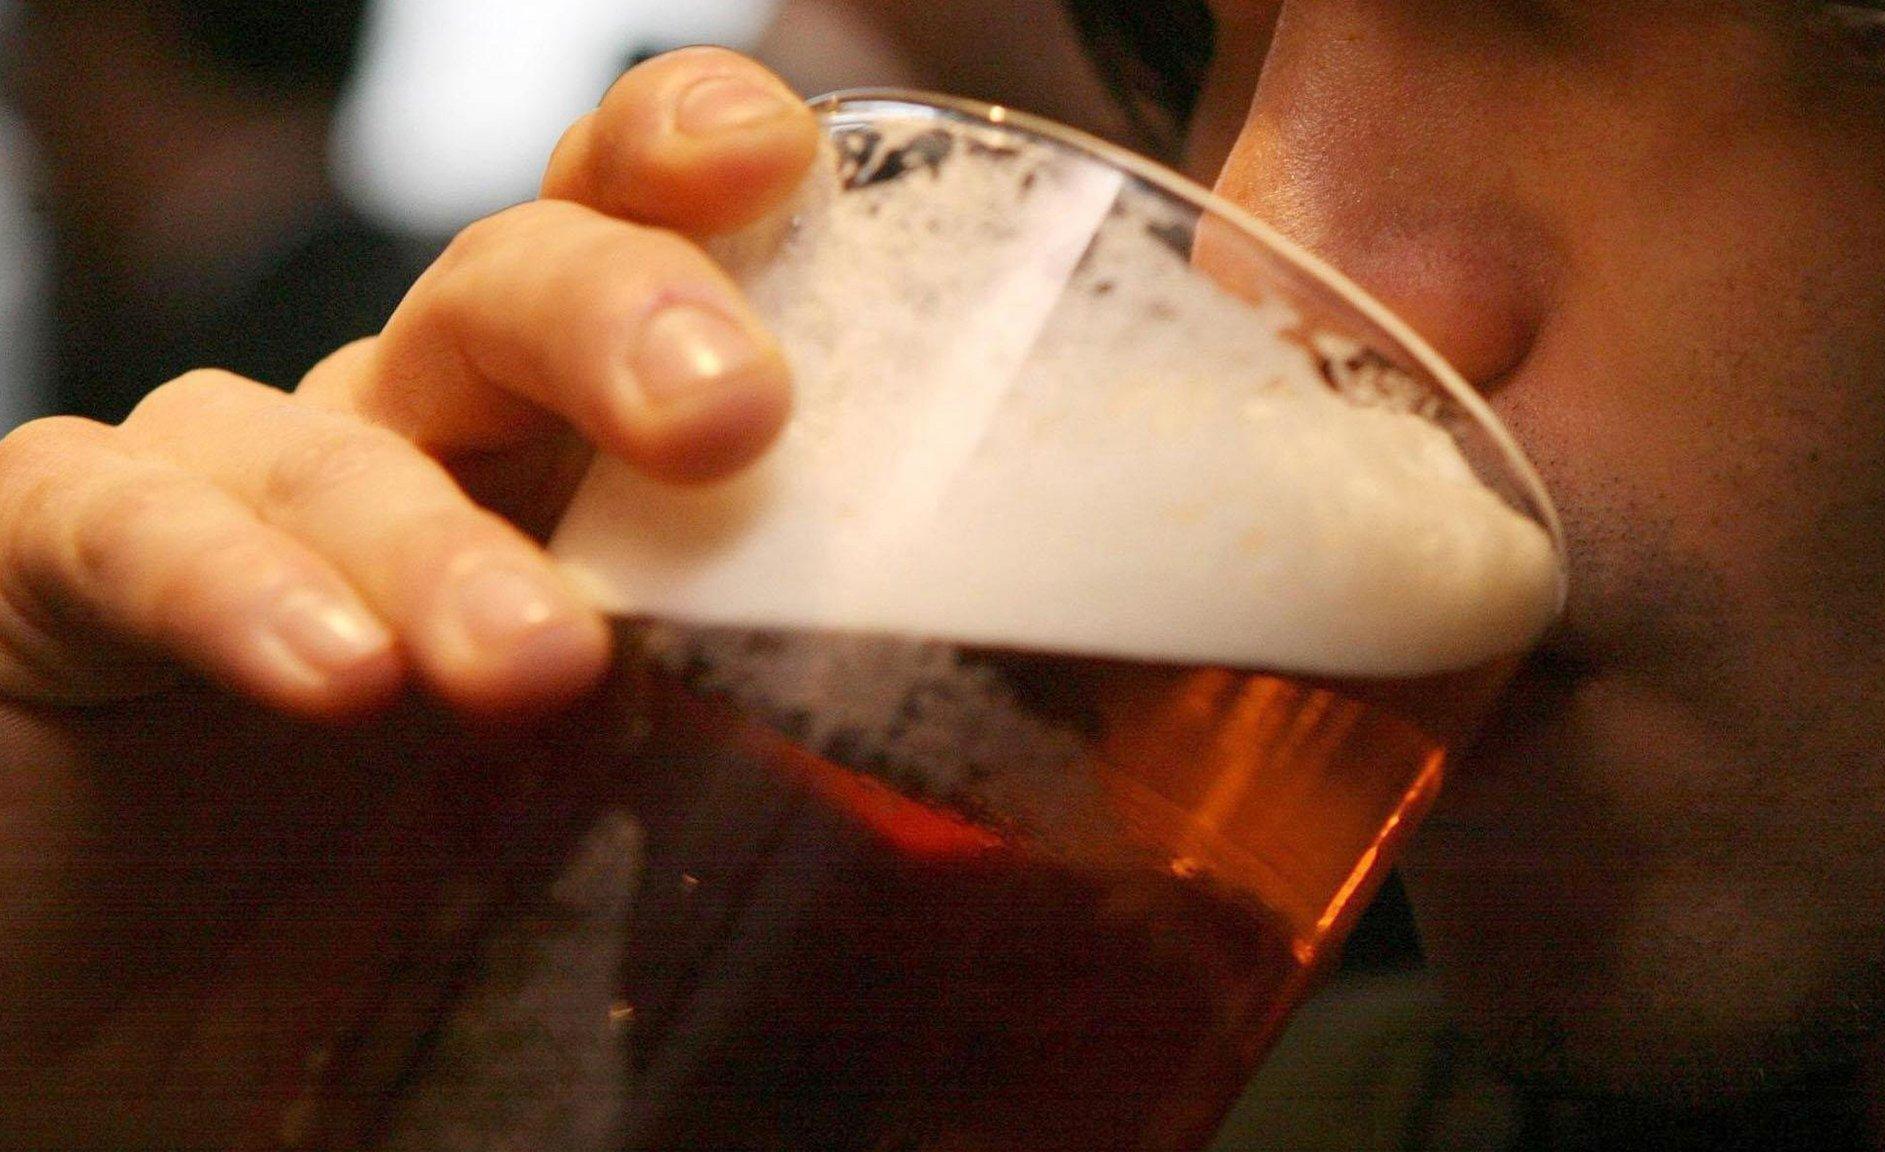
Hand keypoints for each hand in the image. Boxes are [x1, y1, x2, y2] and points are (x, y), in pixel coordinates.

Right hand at [0, 48, 815, 1145]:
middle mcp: (406, 452)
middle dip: (616, 313)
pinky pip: (120, 521)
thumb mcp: (629, 839)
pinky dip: (224, 583)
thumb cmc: (404, 925)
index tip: (779, 161)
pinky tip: (329, 673)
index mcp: (560, 481)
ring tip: (533, 666)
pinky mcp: (44, 569)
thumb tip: (1005, 799)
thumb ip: (773, 771)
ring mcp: (226, 497)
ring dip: (441, 538)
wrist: (144, 1037)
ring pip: (333, 431)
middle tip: (729, 414)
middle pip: (504, 295)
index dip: (692, 181)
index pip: (634, 267)